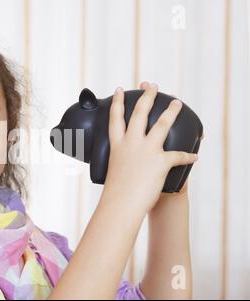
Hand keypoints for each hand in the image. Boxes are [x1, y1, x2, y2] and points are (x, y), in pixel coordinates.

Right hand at [101, 81, 198, 213]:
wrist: (121, 204)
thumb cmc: (115, 192)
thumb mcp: (115, 169)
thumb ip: (123, 160)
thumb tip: (128, 160)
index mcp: (118, 144)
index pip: (116, 117)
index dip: (117, 102)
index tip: (120, 90)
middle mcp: (131, 143)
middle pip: (140, 113)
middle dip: (148, 97)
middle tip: (153, 87)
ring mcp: (146, 150)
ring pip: (161, 124)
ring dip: (171, 112)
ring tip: (177, 103)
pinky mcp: (160, 161)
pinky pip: (178, 155)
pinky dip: (188, 156)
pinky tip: (195, 156)